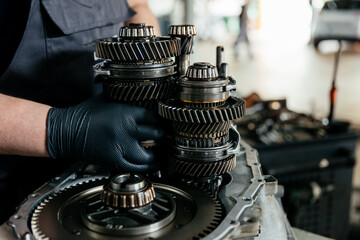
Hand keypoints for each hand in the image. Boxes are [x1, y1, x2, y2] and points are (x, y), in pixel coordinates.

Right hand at [46, 95, 162, 171]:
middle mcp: (126, 131)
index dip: (160, 119)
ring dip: (157, 153)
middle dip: (162, 135)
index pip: (153, 117)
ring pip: (148, 155)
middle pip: (155, 134)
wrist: (66, 131)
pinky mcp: (114, 160)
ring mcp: (121, 147)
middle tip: (164, 135)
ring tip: (160, 151)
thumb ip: (124, 99)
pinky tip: (151, 164)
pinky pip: (136, 167)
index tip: (162, 121)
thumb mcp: (106, 99)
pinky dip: (146, 167)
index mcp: (126, 113)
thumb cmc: (84, 114)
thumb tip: (137, 96)